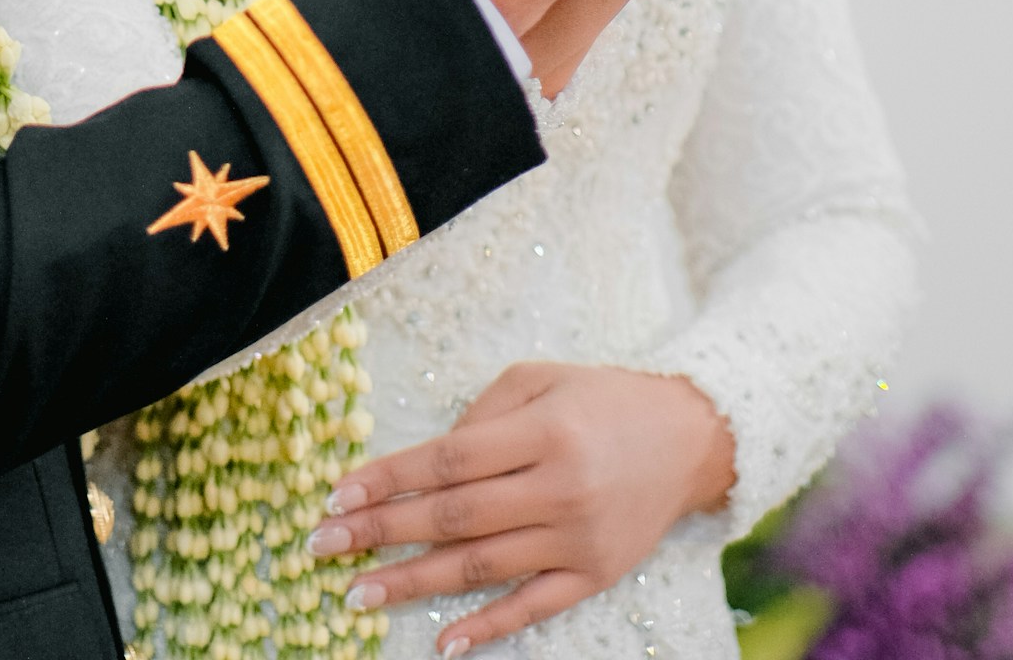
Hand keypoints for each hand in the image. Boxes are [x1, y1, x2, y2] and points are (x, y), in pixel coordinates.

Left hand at [309, 360, 736, 644]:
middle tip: (323, 544)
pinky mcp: (595, 576)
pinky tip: (443, 641)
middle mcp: (558, 489)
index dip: (389, 479)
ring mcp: (577, 540)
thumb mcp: (539, 378)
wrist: (689, 439)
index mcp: (542, 432)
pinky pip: (532, 607)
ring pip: (481, 568)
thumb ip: (480, 415)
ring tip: (357, 592)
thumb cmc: (602, 398)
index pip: (447, 461)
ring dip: (413, 582)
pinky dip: (487, 627)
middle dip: (381, 532)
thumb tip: (425, 462)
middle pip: (454, 517)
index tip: (337, 493)